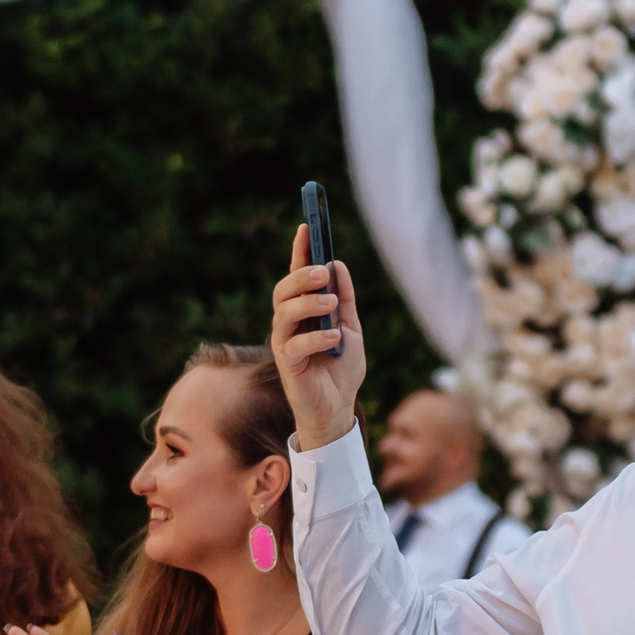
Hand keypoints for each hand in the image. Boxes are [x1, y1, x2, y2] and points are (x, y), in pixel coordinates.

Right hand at [268, 224, 366, 449]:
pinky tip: (333, 338)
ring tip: (330, 304)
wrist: (339, 408)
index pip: (298, 274)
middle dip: (299, 276)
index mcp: (305, 310)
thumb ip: (343, 300)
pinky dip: (315, 338)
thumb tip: (336, 264)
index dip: (300, 250)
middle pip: (284, 290)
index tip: (306, 226)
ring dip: (307, 303)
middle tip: (321, 272)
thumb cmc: (342, 368)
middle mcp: (289, 323)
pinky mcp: (287, 364)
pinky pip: (294, 345)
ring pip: (284, 313)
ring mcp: (285, 342)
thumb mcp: (351, 328)